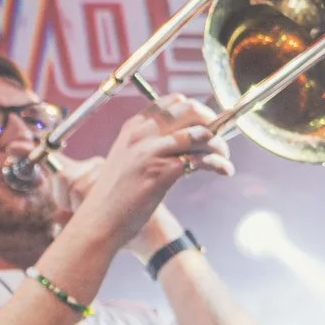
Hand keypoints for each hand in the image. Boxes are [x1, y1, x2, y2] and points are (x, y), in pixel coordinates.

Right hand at [63, 93, 231, 255]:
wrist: (100, 223)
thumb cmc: (115, 197)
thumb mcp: (127, 160)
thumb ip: (150, 144)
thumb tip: (187, 137)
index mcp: (133, 128)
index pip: (172, 101)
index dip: (196, 109)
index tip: (206, 122)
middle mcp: (141, 134)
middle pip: (189, 110)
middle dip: (211, 120)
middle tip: (219, 137)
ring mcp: (151, 151)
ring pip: (199, 133)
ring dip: (219, 144)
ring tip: (224, 156)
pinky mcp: (161, 171)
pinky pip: (200, 159)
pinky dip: (218, 164)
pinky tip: (223, 170)